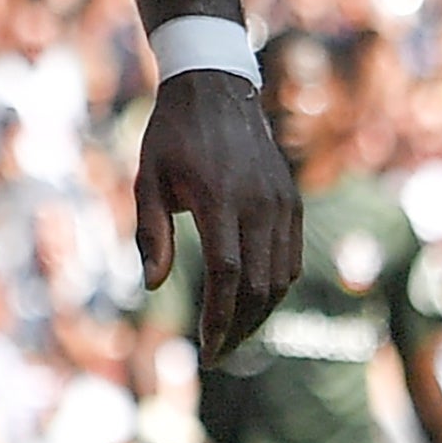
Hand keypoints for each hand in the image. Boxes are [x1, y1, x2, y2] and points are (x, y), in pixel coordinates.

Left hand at [132, 68, 299, 362]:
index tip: (204, 350)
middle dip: (238, 329)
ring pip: (282, 279)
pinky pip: (292, 259)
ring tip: (232, 336)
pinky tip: (253, 303)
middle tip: (216, 355)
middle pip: (260, 286)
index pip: (227, 275)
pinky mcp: (293, 201)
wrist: (216, 86)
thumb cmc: (172, 135)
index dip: (217, 319)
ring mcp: (283, 202)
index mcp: (221, 198)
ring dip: (259, 315)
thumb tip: (152, 286)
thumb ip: (150, 232)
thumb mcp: (147, 177)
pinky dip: (276, 289)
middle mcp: (261, 203)